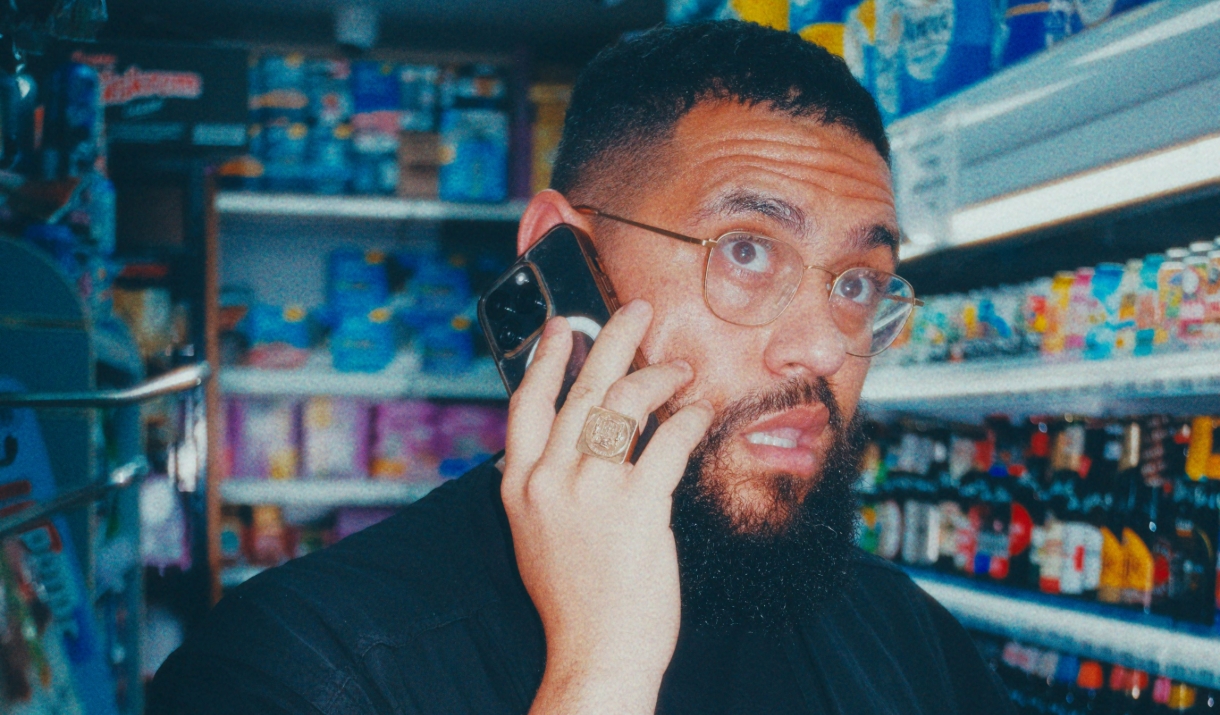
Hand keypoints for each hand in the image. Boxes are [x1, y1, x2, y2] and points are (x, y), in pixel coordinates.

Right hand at [502, 300, 713, 714]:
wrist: (596, 653)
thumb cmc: (576, 601)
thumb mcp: (537, 537)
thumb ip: (546, 487)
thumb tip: (573, 442)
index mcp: (519, 486)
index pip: (526, 403)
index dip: (545, 357)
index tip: (561, 326)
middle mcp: (549, 479)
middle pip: (582, 387)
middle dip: (614, 338)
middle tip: (637, 310)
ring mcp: (591, 490)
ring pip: (627, 403)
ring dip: (660, 376)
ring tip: (682, 369)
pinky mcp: (637, 505)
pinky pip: (669, 440)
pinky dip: (690, 419)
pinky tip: (701, 412)